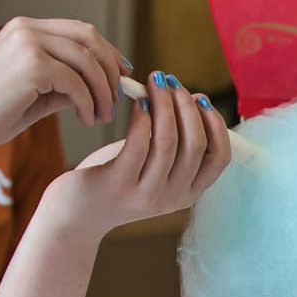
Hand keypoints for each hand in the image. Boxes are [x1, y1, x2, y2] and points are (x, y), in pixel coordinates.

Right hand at [0, 17, 127, 158]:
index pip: (80, 31)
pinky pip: (76, 82)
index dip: (107, 52)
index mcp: (25, 29)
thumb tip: (107, 86)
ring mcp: (26, 42)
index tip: (122, 75)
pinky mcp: (30, 64)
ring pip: (87, 60)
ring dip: (103, 91)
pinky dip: (88, 103)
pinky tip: (87, 120)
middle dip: (111, 69)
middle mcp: (26, 28)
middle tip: (119, 99)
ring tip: (104, 116)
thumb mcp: (39, 93)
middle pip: (89, 39)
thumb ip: (69, 83)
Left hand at [35, 74, 230, 239]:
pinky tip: (138, 103)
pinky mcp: (119, 185)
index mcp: (188, 194)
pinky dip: (142, 117)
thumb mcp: (155, 169)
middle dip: (186, 106)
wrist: (77, 213)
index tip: (200, 99)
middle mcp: (173, 198)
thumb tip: (193, 100)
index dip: (215, 124)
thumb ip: (176, 146)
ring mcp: (147, 194)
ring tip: (154, 83)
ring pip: (168, 141)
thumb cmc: (116, 180)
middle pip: (195, 144)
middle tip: (172, 83)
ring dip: (164, 104)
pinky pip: (139, 143)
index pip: (220, 158)